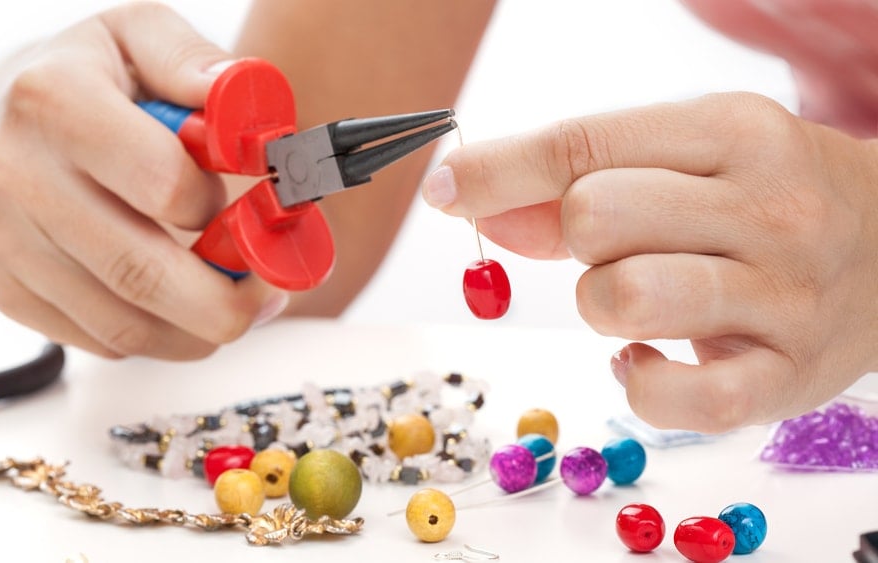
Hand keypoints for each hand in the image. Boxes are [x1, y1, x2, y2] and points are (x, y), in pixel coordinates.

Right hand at [0, 3, 285, 359]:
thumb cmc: (86, 75)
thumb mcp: (142, 36)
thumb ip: (199, 68)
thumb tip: (248, 122)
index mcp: (55, 100)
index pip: (162, 185)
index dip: (224, 210)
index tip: (255, 214)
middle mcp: (15, 173)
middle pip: (142, 275)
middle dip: (226, 304)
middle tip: (268, 298)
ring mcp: (1, 238)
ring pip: (123, 327)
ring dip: (198, 332)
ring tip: (234, 304)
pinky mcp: (0, 286)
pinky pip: (97, 340)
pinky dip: (155, 337)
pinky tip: (178, 307)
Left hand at [422, 92, 877, 431]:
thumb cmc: (766, 200)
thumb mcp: (687, 160)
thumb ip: (579, 179)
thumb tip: (477, 201)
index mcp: (732, 132)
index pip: (585, 143)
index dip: (497, 169)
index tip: (442, 188)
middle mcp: (767, 207)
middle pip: (595, 217)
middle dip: (574, 239)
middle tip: (612, 247)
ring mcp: (785, 296)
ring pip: (624, 298)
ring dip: (602, 306)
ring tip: (635, 300)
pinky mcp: (788, 378)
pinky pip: (680, 399)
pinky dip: (641, 384)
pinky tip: (647, 360)